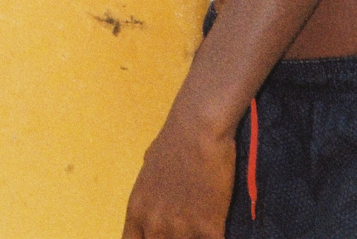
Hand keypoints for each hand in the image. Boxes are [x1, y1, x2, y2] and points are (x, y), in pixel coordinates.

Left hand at [120, 111, 234, 238]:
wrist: (198, 129)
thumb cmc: (174, 140)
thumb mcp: (149, 166)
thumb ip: (150, 190)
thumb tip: (156, 194)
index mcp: (137, 209)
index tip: (159, 236)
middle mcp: (155, 224)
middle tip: (185, 230)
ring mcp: (182, 228)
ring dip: (195, 238)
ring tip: (201, 229)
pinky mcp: (209, 227)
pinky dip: (218, 238)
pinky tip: (219, 230)